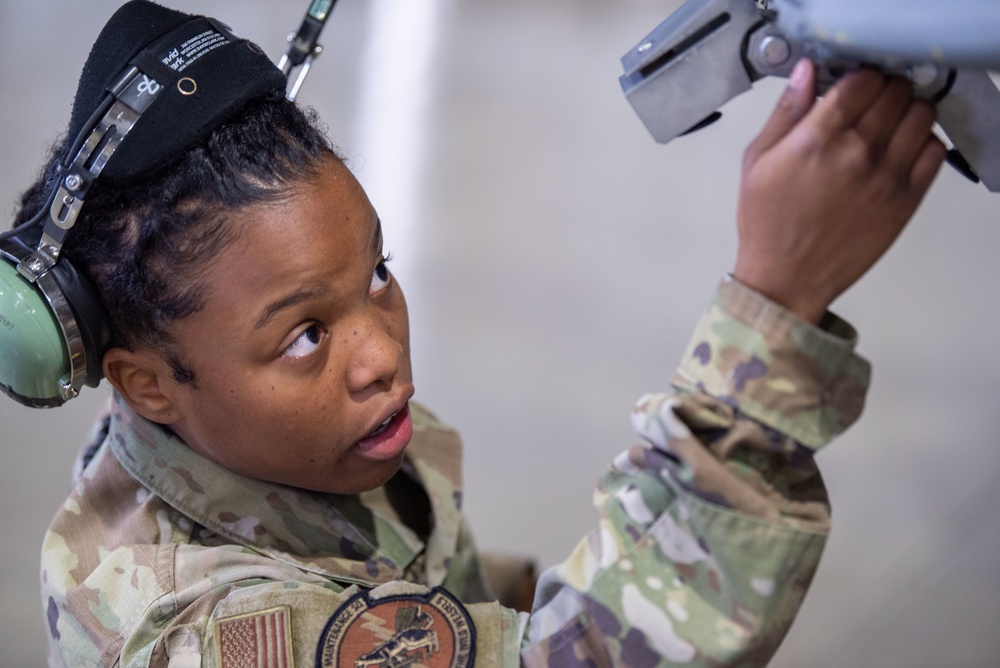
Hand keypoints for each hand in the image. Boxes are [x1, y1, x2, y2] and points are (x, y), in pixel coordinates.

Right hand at [733, 59, 946, 322]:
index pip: (861, 80)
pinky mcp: (905, 199)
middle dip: (884, 90)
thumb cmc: (767, 221)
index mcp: (815, 139)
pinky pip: (934, 150)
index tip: (853, 87)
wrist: (786, 278)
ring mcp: (885, 176)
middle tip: (871, 104)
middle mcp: (855, 153)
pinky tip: (900, 151)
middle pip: (895, 91)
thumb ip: (785, 112)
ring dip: (907, 111)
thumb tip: (807, 70)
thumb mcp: (757, 161)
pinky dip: (922, 142)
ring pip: (920, 114)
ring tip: (888, 125)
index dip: (859, 77)